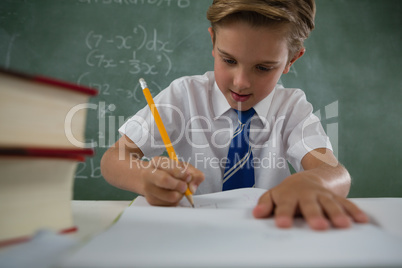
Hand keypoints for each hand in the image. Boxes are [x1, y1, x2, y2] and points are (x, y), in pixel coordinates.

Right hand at [141, 156, 203, 205]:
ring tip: (180, 190)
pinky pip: (170, 204)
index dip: (181, 173)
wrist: (149, 179)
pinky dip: (176, 201)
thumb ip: (193, 173)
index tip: (188, 176)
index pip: (169, 167)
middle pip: (165, 180)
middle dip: (179, 185)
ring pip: (170, 196)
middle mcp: (149, 174)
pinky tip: (174, 194)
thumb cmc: (168, 171)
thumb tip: (192, 188)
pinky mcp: (152, 201)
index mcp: (157, 162)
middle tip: (185, 186)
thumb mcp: (182, 166)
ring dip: (180, 195)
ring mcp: (148, 189)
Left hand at [252, 173, 368, 229]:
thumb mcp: (274, 194)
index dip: (283, 214)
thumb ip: (265, 204)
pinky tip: (362, 220)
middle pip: (310, 204)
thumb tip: (256, 214)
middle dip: (314, 214)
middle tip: (318, 226)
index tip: (282, 224)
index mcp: (289, 195)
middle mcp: (307, 194)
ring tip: (342, 225)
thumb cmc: (289, 191)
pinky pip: (346, 203)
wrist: (310, 176)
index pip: (285, 205)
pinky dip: (354, 211)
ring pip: (331, 203)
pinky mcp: (336, 197)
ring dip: (337, 213)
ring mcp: (323, 195)